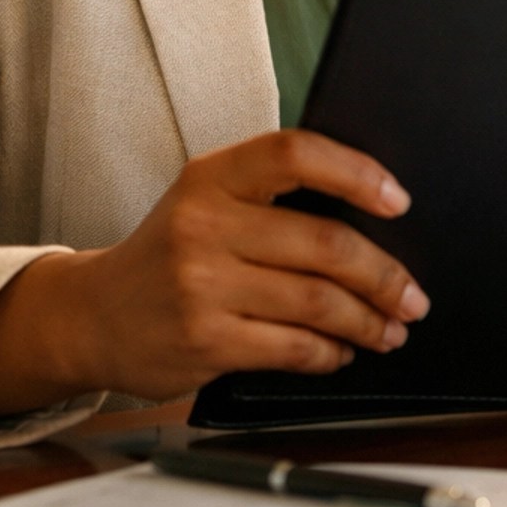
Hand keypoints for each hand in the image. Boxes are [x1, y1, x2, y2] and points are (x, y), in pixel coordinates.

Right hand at [0, 129, 429, 411]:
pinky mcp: (205, 341)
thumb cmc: (169, 252)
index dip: (356, 172)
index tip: (398, 200)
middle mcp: (205, 224)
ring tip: (391, 328)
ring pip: (318, 302)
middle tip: (413, 295)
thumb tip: (373, 217)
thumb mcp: (204, 200)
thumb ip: (270, 197)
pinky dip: (330, 353)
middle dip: (384, 274)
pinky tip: (342, 351)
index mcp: (211, 176)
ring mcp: (202, 286)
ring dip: (368, 320)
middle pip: (324, 243)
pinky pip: (293, 348)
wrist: (93, 316)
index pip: (295, 154)